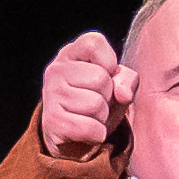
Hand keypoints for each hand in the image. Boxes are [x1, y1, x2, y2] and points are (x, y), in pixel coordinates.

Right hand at [38, 30, 124, 156]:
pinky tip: (88, 132)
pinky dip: (97, 134)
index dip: (109, 62)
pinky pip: (89, 127)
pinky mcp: (51, 120)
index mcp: (72, 53)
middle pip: (100, 79)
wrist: (74, 136)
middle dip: (108, 96)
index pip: (94, 43)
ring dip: (102, 117)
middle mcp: (56, 69)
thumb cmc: (98, 101)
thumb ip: (127, 80)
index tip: (106, 74)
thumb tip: (122, 94)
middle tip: (97, 102)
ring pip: (96, 105)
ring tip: (91, 117)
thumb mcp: (117, 84)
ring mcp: (51, 94)